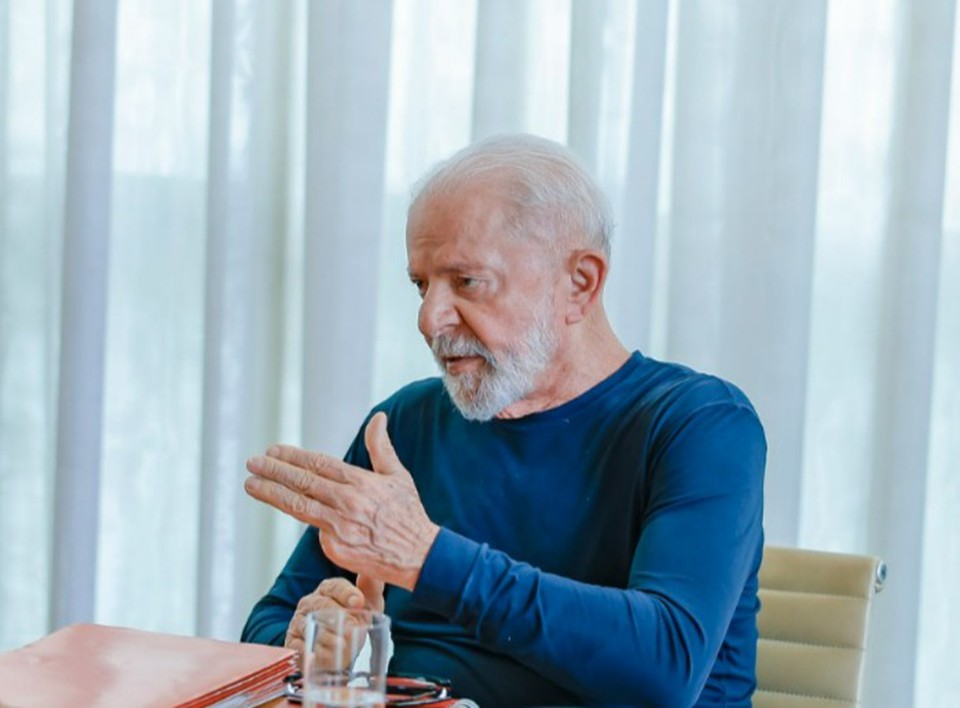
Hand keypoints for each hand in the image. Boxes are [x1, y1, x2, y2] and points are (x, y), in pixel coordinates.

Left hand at [244, 412, 440, 590]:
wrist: (420, 555)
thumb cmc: (408, 514)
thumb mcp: (397, 475)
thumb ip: (381, 446)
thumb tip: (378, 418)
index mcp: (361, 482)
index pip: (319, 464)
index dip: (293, 456)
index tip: (273, 450)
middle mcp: (348, 502)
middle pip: (303, 483)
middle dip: (274, 471)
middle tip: (253, 462)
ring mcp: (340, 527)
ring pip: (298, 506)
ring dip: (271, 493)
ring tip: (251, 484)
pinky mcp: (336, 548)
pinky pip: (315, 531)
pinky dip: (304, 520)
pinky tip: (288, 510)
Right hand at [284, 576, 383, 660]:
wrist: (342, 649)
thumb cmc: (355, 621)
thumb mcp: (368, 604)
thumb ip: (371, 586)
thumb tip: (372, 567)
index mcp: (327, 589)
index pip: (334, 586)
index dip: (346, 593)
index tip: (359, 601)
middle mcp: (310, 603)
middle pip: (321, 605)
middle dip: (339, 616)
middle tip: (353, 627)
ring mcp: (298, 623)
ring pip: (309, 627)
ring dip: (326, 637)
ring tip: (342, 645)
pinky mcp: (293, 644)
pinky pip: (299, 648)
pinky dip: (310, 654)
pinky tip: (321, 659)